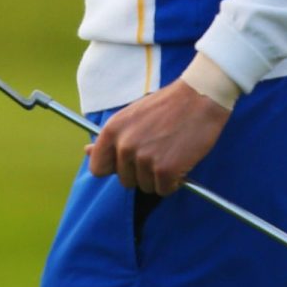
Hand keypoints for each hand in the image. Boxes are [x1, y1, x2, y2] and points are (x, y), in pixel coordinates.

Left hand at [85, 80, 230, 195]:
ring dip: (158, 178)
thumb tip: (87, 151)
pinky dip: (173, 182)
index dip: (113, 169)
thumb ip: (111, 138)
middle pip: (125, 180)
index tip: (126, 165)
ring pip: (146, 186)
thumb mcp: (131, 116)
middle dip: (140, 173)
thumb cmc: (166, 106)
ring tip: (170, 153)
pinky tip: (180, 163)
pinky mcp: (165, 170)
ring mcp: (144, 159)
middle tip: (157, 153)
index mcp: (112, 131)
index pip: (97, 168)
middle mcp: (124, 146)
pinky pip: (164, 190)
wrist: (199, 96)